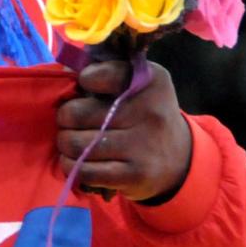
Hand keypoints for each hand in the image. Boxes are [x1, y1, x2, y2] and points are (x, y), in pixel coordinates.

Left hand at [56, 60, 191, 202]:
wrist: (181, 159)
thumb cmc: (143, 114)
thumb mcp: (136, 85)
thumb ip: (103, 73)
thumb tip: (65, 71)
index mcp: (151, 82)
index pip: (100, 74)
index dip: (84, 80)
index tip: (87, 88)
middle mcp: (150, 112)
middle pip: (76, 113)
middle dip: (65, 118)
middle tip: (71, 121)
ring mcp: (144, 146)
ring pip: (75, 144)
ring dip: (65, 144)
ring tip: (72, 141)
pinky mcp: (135, 175)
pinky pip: (84, 171)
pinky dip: (72, 166)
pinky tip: (78, 161)